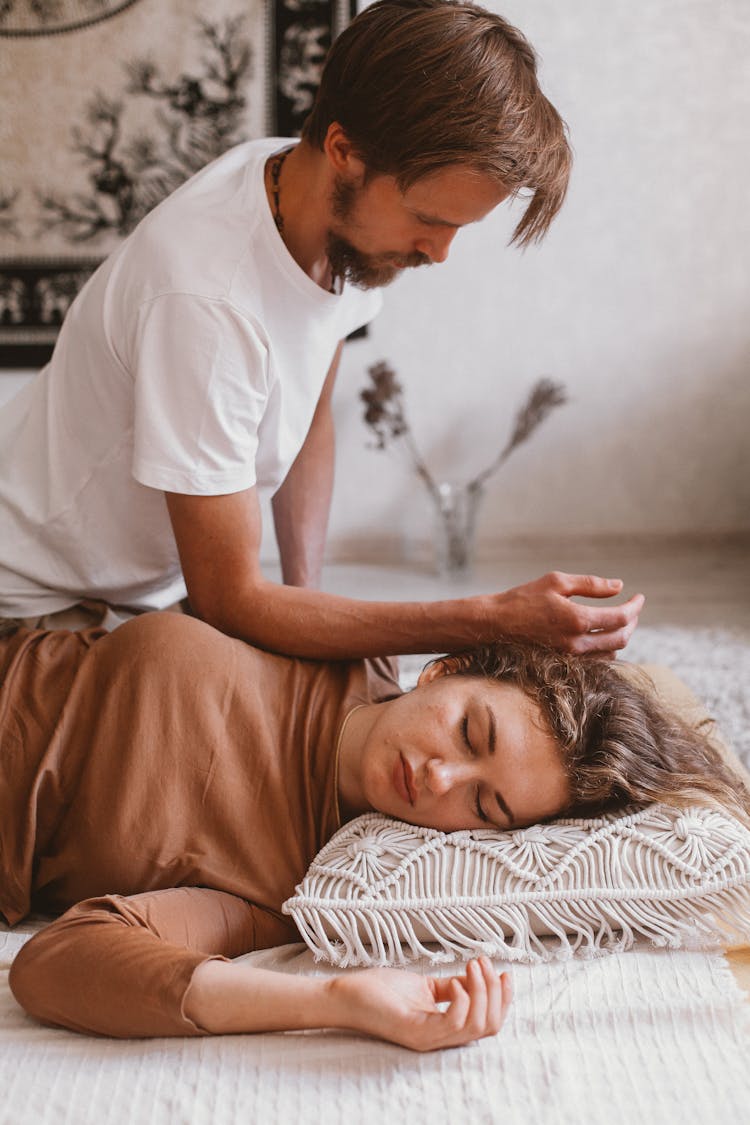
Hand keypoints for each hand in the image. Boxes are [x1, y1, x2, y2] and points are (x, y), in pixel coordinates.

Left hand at [327, 957, 510, 1051]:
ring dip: (483, 991)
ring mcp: (428, 1038)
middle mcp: (440, 1038)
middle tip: (485, 964)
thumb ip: (453, 987)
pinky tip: (458, 982)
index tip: (505, 972)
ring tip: (474, 966)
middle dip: (496, 993)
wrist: (347, 994)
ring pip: (476, 1027)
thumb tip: (478, 977)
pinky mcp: (415, 1032)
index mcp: (445, 1028)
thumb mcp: (426, 986)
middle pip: (489, 1027)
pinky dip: (463, 1002)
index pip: (488, 1024)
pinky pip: (452, 1025)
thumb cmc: (382, 991)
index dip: (504, 1000)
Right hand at [494, 571, 643, 654]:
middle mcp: (577, 643)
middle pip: (621, 638)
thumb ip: (591, 585)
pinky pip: (597, 660)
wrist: (496, 623)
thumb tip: (619, 586)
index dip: (635, 607)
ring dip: (621, 636)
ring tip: (620, 620)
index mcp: (577, 619)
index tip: (639, 597)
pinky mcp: (564, 663)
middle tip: (632, 608)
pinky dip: (607, 648)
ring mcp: (571, 656)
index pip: (620, 618)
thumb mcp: (557, 581)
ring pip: (611, 652)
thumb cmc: (524, 598)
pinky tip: (604, 635)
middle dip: (632, 622)